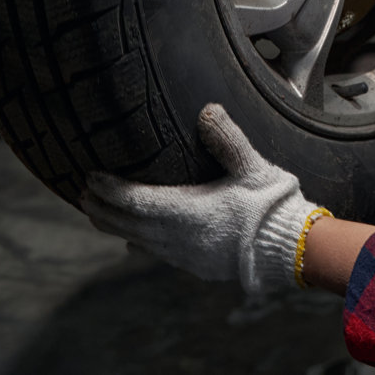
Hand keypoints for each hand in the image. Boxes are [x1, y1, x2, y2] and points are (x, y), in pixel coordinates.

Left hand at [80, 103, 320, 297]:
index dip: (109, 189)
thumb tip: (206, 109)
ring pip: (138, 240)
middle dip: (102, 207)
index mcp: (187, 212)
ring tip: (96, 212)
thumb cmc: (271, 206)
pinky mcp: (195, 265)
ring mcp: (185, 255)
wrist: (291, 249)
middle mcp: (178, 238)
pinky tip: (133, 241)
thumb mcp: (251, 166)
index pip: (134, 201)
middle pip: (127, 224)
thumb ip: (227, 138)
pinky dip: (137, 241)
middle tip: (82, 191)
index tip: (90, 175)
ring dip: (115, 225)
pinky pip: (155, 253)